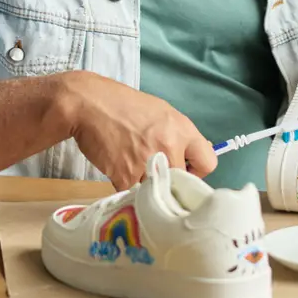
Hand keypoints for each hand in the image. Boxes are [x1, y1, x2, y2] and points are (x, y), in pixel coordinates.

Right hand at [58, 71, 216, 190]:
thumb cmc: (124, 105)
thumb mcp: (161, 112)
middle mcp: (169, 147)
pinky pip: (133, 194)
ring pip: (158, 191)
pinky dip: (126, 186)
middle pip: (181, 182)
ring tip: (133, 168)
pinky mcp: (125, 176)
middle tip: (154, 171)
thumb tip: (192, 157)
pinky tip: (118, 169)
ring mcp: (147, 163)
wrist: (88, 104)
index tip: (183, 170)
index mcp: (181, 129)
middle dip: (170, 181)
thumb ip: (179, 135)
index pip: (208, 163)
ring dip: (147, 187)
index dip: (196, 171)